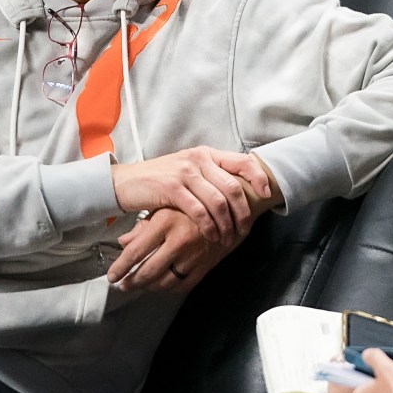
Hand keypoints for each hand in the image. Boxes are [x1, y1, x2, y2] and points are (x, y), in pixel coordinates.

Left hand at [106, 208, 236, 291]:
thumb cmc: (194, 203)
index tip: (112, 276)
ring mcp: (194, 255)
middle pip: (148, 271)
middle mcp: (179, 239)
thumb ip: (142, 226)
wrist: (230, 206)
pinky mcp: (206, 265)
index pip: (136, 251)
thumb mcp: (165, 207)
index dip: (120, 267)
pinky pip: (183, 284)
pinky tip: (161, 284)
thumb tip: (123, 242)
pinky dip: (169, 288)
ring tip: (139, 285)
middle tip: (123, 284)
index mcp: (165, 221)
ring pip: (165, 282)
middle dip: (132, 282)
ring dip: (149, 287)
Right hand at [111, 147, 270, 242]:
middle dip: (243, 212)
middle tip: (244, 229)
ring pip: (218, 201)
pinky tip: (211, 236)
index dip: (258, 178)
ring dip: (227, 224)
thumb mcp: (187, 171)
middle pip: (232, 187)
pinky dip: (209, 227)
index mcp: (205, 153)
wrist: (126, 183)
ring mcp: (185, 172)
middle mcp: (198, 159)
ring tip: (227, 238)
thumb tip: (238, 192)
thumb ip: (210, 176)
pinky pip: (200, 211)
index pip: (241, 161)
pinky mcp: (172, 188)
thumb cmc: (159, 180)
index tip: (267, 194)